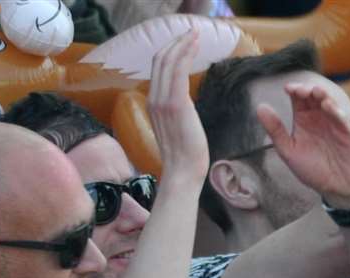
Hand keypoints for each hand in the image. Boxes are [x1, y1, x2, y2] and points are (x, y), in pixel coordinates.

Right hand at [146, 28, 209, 181]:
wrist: (183, 173)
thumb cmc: (184, 155)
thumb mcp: (175, 127)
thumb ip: (176, 110)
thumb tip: (184, 100)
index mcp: (153, 103)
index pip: (158, 68)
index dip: (171, 50)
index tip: (184, 41)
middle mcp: (154, 99)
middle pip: (161, 59)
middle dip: (177, 42)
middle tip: (192, 32)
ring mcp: (163, 101)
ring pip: (169, 61)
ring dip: (183, 44)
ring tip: (196, 34)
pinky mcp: (177, 104)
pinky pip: (178, 71)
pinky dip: (187, 54)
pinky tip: (196, 46)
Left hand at [257, 81, 349, 207]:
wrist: (335, 188)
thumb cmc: (313, 170)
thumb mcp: (289, 150)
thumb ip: (275, 130)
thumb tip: (260, 108)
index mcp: (303, 120)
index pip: (298, 98)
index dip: (294, 90)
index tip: (287, 89)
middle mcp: (319, 117)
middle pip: (313, 96)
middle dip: (306, 90)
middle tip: (300, 91)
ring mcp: (333, 122)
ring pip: (328, 102)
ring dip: (322, 95)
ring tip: (314, 91)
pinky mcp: (347, 131)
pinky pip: (341, 118)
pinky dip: (335, 110)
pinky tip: (327, 106)